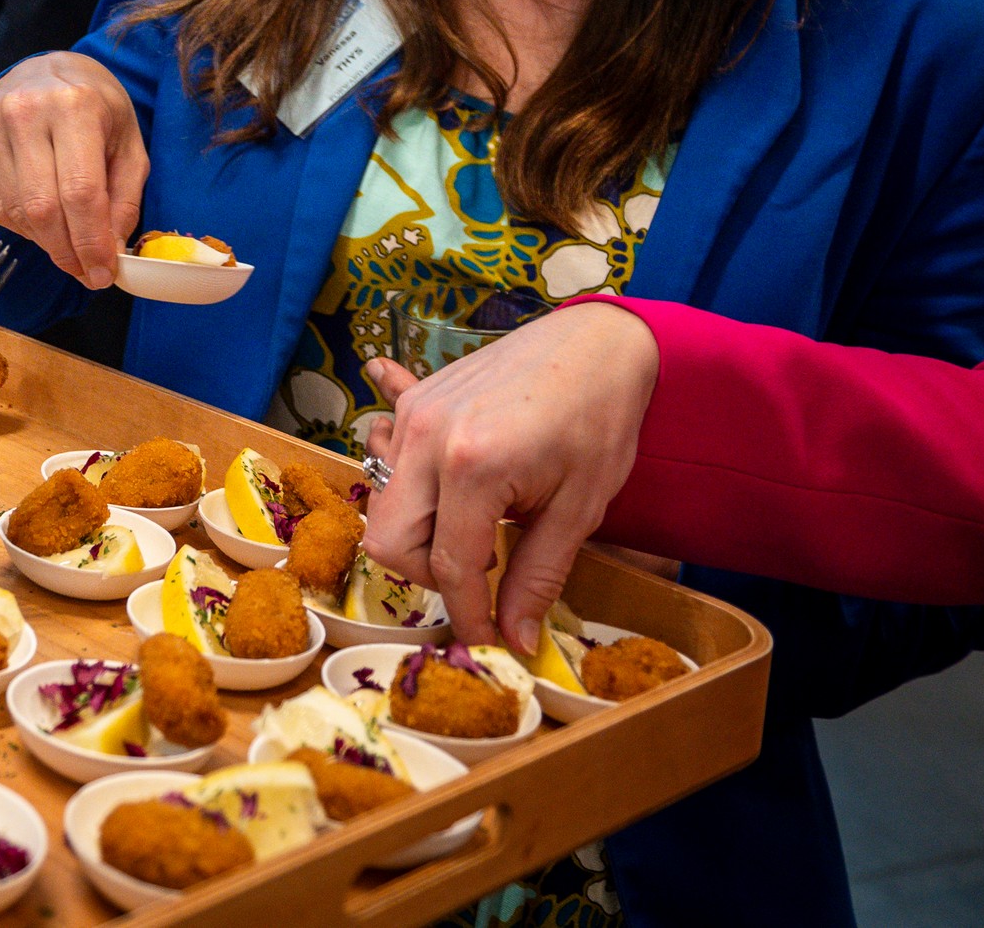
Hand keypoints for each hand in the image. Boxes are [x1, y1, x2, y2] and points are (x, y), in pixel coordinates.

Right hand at [0, 51, 145, 286]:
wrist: (47, 70)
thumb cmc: (96, 109)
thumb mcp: (129, 145)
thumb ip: (124, 200)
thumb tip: (109, 253)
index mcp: (75, 106)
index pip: (80, 191)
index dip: (91, 242)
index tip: (102, 275)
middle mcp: (26, 111)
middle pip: (43, 207)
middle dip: (67, 252)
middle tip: (85, 272)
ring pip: (16, 212)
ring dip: (45, 242)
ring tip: (67, 243)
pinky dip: (20, 227)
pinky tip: (41, 221)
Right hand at [360, 300, 659, 653]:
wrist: (596, 341)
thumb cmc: (599, 420)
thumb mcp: (578, 509)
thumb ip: (537, 576)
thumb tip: (514, 639)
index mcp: (471, 468)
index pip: (449, 567)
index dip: (469, 615)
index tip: (490, 642)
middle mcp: (425, 438)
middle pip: (388, 541)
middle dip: (429, 575)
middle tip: (481, 575)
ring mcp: (412, 414)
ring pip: (383, 502)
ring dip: (420, 531)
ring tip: (473, 526)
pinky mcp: (415, 400)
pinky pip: (388, 451)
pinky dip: (402, 473)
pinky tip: (431, 473)